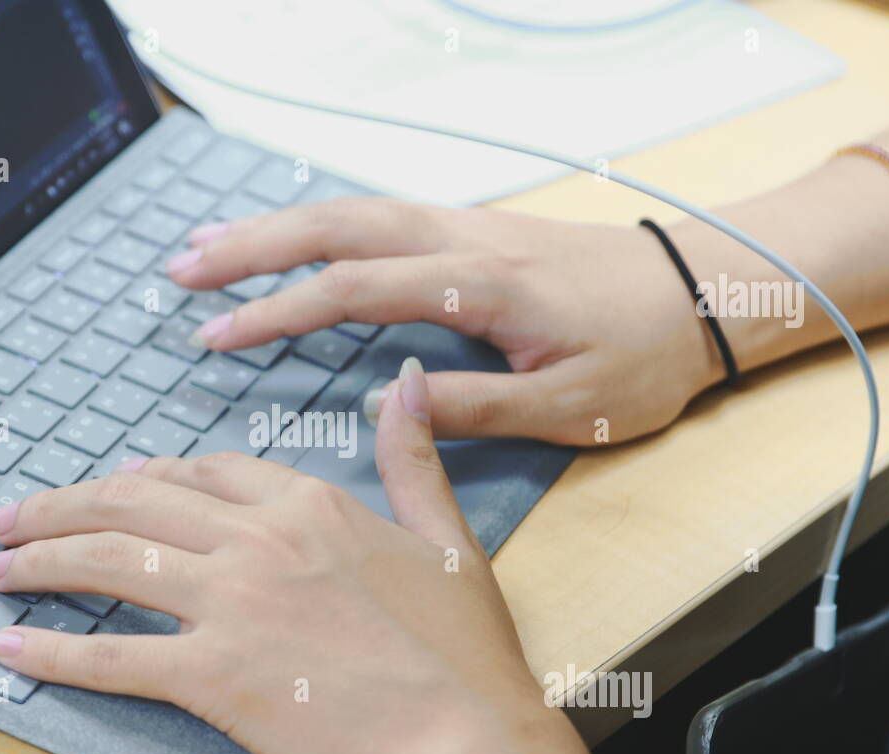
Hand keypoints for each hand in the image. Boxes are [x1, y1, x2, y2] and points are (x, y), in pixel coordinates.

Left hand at [0, 358, 649, 753]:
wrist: (465, 741)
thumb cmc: (462, 654)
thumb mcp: (447, 537)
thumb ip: (411, 458)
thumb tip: (403, 385)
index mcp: (309, 504)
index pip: (203, 470)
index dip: (145, 475)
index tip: (113, 485)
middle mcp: (259, 541)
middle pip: (135, 500)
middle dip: (62, 505)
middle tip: (13, 518)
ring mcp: (230, 604)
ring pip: (110, 559)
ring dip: (41, 558)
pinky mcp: (211, 674)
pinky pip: (111, 655)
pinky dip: (51, 649)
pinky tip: (8, 644)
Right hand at [166, 198, 725, 444]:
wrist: (708, 290)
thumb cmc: (645, 354)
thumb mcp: (566, 404)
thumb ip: (471, 407)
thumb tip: (386, 406)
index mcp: (479, 284)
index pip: (352, 291)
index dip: (275, 313)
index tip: (214, 335)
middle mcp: (462, 240)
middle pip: (335, 228)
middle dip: (250, 247)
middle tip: (179, 271)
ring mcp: (467, 225)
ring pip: (353, 211)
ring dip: (277, 225)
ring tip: (210, 247)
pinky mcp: (475, 230)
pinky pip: (380, 215)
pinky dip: (323, 225)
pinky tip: (293, 239)